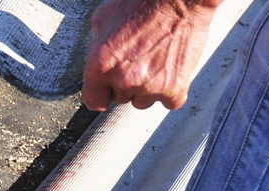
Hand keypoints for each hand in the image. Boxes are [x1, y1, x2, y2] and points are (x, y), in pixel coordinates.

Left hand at [82, 0, 221, 110]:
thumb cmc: (142, 3)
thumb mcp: (104, 18)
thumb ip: (96, 45)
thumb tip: (95, 58)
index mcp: (100, 64)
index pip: (94, 100)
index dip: (102, 93)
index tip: (109, 88)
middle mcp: (123, 79)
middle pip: (120, 99)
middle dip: (127, 84)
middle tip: (140, 61)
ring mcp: (149, 86)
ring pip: (143, 102)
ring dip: (148, 89)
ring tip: (156, 63)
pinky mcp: (174, 87)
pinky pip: (170, 102)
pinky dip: (171, 92)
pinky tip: (171, 72)